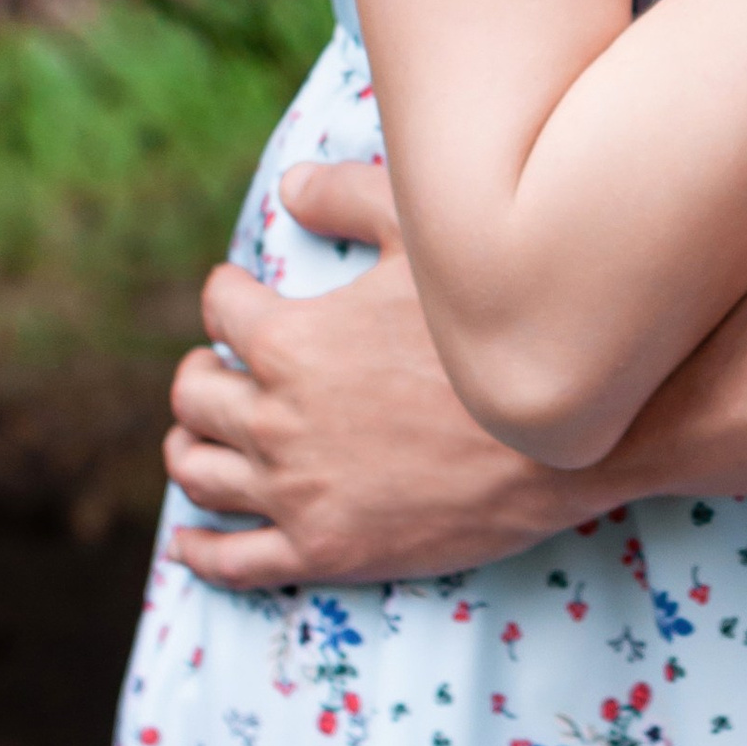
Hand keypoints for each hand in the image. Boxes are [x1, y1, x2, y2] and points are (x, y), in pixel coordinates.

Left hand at [165, 161, 594, 586]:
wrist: (558, 438)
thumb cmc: (493, 328)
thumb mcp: (426, 236)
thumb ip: (349, 198)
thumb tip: (289, 184)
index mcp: (290, 341)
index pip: (221, 309)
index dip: (226, 293)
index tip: (237, 293)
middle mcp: (275, 420)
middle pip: (196, 395)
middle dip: (201, 373)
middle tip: (219, 368)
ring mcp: (295, 492)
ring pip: (199, 473)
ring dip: (189, 448)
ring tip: (199, 438)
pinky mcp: (321, 551)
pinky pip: (231, 561)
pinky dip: (199, 548)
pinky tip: (188, 538)